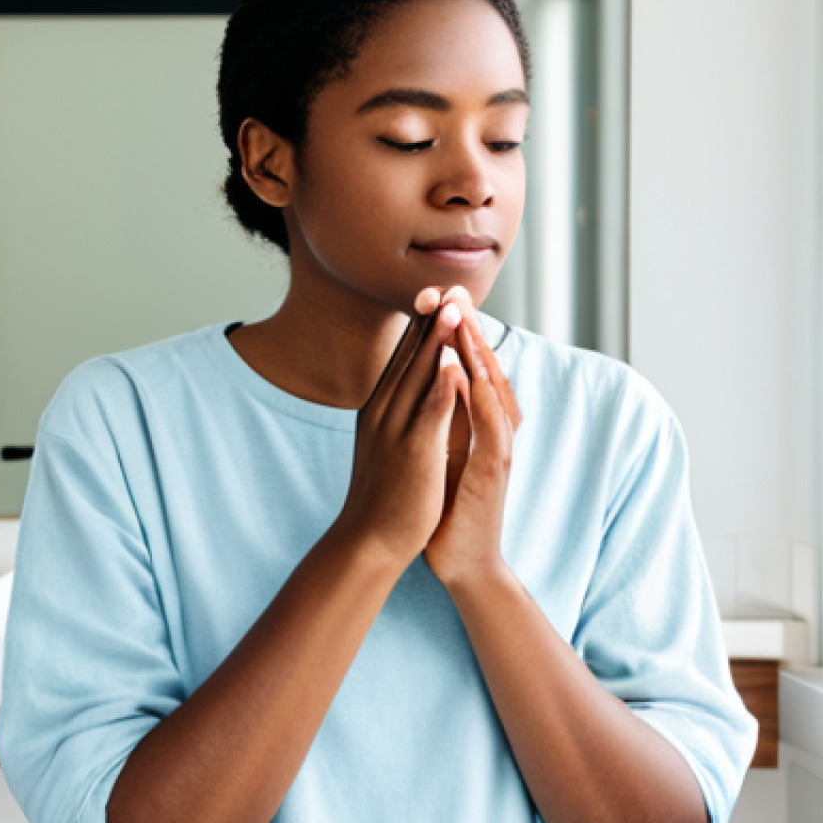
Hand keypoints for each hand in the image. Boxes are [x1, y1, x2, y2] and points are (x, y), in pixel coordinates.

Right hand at [333, 297, 467, 570]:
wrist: (367, 540)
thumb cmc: (383, 493)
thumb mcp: (386, 440)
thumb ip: (400, 411)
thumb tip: (416, 386)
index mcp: (380, 405)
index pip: (404, 355)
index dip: (423, 322)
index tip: (439, 292)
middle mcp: (384, 409)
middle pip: (410, 355)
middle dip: (432, 317)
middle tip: (449, 283)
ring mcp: (395, 429)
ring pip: (419, 375)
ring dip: (438, 338)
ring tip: (455, 306)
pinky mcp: (412, 452)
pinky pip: (429, 412)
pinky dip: (441, 384)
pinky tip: (455, 362)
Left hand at [418, 287, 520, 587]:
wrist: (462, 558)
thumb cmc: (449, 503)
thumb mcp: (440, 447)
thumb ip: (442, 412)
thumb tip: (429, 381)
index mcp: (473, 419)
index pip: (464, 365)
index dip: (452, 331)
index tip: (434, 294)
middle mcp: (489, 425)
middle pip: (481, 365)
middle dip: (468, 326)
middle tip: (455, 287)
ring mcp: (496, 445)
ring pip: (489, 386)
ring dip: (477, 349)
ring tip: (463, 314)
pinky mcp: (494, 467)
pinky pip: (490, 423)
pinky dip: (479, 394)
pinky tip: (469, 372)